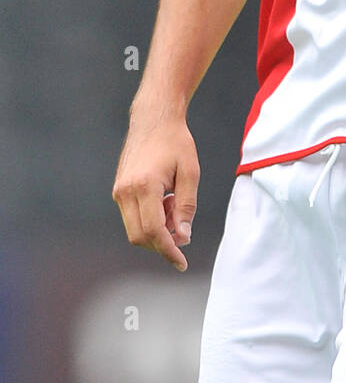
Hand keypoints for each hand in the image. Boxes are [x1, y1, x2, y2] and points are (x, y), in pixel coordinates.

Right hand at [112, 112, 199, 270]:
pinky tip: (165, 201)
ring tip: (174, 204)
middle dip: (162, 243)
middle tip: (183, 230)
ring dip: (157, 230)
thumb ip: (186, 207)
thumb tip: (182, 237)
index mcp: (144, 186)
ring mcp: (119, 191)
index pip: (153, 231)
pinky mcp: (118, 190)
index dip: (168, 251)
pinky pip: (132, 217)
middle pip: (140, 236)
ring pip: (134, 229)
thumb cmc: (176, 142)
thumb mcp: (190, 172)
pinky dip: (149, 220)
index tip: (181, 263)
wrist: (154, 119)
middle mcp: (126, 191)